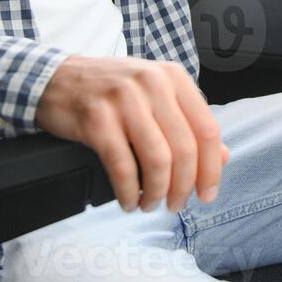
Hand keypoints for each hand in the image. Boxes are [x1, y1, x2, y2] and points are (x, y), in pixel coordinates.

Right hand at [35, 56, 229, 212]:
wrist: (57, 79)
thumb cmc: (111, 91)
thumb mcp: (155, 96)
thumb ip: (189, 123)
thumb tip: (224, 158)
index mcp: (173, 77)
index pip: (208, 129)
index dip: (211, 168)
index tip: (207, 194)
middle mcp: (152, 83)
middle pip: (185, 148)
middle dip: (183, 187)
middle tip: (175, 205)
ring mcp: (124, 99)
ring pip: (157, 160)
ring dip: (156, 192)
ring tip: (150, 204)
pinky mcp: (97, 118)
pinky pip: (122, 166)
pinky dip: (127, 192)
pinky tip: (127, 200)